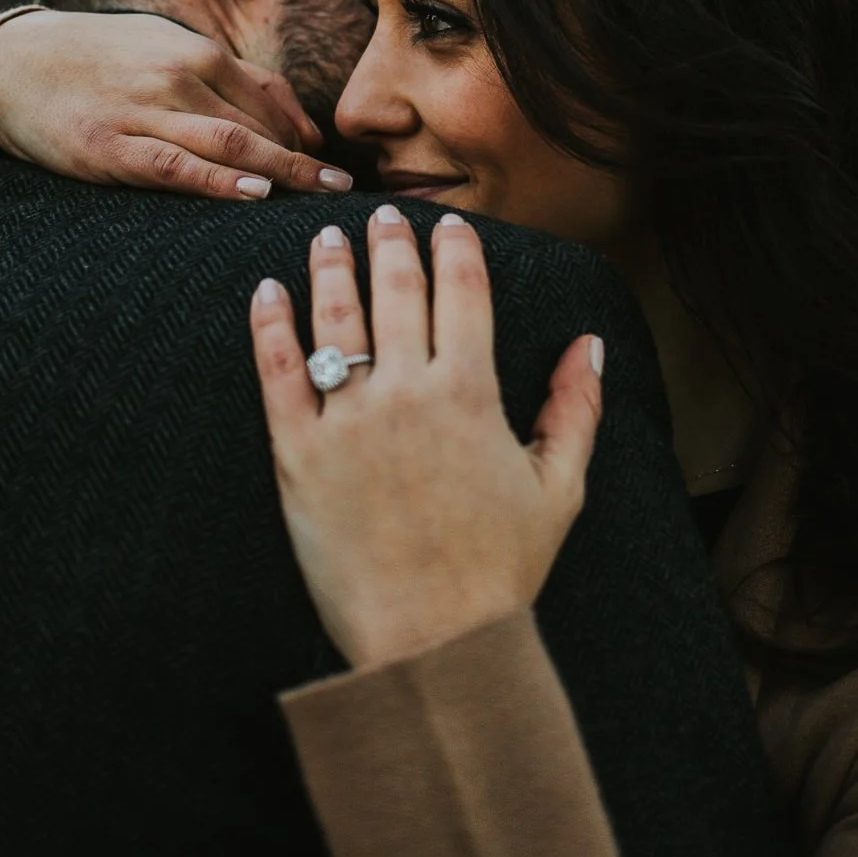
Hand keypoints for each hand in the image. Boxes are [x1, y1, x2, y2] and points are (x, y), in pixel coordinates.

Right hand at [0, 11, 351, 200]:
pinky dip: (220, 180)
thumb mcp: (161, 48)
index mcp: (195, 52)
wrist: (11, 65)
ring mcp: (144, 112)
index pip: (270, 97)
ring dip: (283, 172)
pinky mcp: (112, 149)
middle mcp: (178, 77)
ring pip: (230, 143)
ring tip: (322, 198)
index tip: (340, 169)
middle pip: (259, 125)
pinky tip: (255, 194)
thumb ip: (224, 78)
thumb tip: (292, 122)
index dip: (307, 135)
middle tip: (347, 196)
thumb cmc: (96, 60)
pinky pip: (177, 167)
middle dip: (307, 162)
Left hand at [248, 205, 604, 669]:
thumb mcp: (559, 489)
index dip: (456, 249)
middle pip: (396, 292)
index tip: (449, 225)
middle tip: (381, 216)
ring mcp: (348, 421)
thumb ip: (574, 409)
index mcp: (472, 393)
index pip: (463, 293)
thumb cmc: (500, 571)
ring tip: (326, 236)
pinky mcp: (298, 454)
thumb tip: (590, 344)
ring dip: (330, 268)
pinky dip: (269, 326)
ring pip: (334, 319)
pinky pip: (277, 373)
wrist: (433, 640)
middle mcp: (407, 393)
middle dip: (390, 244)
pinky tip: (267, 293)